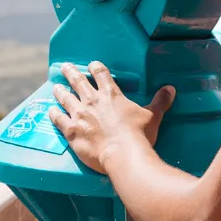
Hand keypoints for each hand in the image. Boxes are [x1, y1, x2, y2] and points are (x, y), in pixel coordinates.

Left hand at [47, 62, 175, 173]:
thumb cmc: (139, 135)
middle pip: (79, 82)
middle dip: (71, 73)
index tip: (92, 65)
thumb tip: (171, 89)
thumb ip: (160, 101)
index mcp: (111, 95)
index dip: (96, 68)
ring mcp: (79, 115)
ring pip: (66, 98)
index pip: (101, 75)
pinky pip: (58, 119)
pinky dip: (53, 114)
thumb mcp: (152, 116)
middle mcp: (92, 101)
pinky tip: (50, 110)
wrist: (123, 154)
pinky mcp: (71, 131)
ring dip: (60, 91)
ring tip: (55, 86)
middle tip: (65, 67)